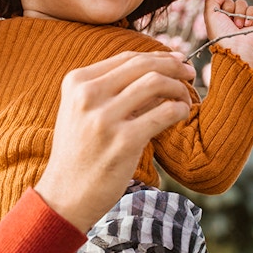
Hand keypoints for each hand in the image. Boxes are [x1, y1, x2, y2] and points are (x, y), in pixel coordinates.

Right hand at [34, 50, 193, 231]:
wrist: (64, 197)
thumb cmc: (78, 154)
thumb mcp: (80, 112)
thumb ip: (109, 89)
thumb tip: (156, 68)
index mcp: (76, 82)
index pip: (126, 58)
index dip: (157, 55)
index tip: (176, 59)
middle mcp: (87, 95)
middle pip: (143, 65)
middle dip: (173, 65)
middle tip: (189, 72)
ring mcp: (105, 118)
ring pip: (156, 83)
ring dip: (178, 87)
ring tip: (185, 97)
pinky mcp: (124, 141)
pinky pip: (164, 113)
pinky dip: (180, 109)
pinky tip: (182, 114)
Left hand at [203, 0, 252, 67]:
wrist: (236, 48)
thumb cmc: (221, 34)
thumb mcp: (210, 17)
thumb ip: (210, 2)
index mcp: (219, 17)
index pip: (222, 0)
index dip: (223, 3)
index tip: (222, 11)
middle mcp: (230, 18)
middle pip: (232, 1)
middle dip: (231, 9)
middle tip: (230, 21)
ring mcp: (242, 19)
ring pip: (243, 3)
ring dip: (240, 13)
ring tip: (239, 26)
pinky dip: (250, 15)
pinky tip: (247, 25)